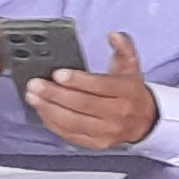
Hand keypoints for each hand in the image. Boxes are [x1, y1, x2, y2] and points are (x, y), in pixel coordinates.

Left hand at [23, 31, 159, 151]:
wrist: (145, 121)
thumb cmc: (131, 91)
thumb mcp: (131, 66)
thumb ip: (123, 47)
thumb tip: (114, 35)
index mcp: (127, 91)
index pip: (99, 86)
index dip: (77, 80)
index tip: (57, 74)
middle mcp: (118, 113)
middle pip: (82, 104)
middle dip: (55, 94)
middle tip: (36, 84)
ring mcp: (108, 131)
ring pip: (74, 121)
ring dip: (49, 109)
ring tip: (33, 97)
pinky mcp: (97, 143)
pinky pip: (71, 135)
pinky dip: (54, 123)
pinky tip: (43, 111)